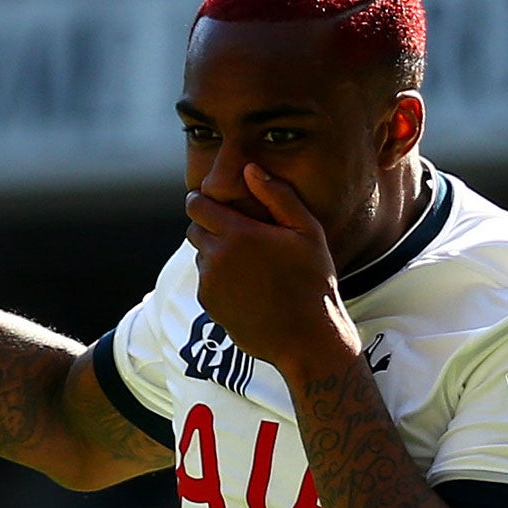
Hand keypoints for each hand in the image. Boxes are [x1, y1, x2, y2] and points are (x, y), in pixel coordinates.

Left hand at [185, 165, 358, 371]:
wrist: (306, 337)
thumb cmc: (313, 281)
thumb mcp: (307, 232)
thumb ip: (278, 196)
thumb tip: (251, 169)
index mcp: (238, 234)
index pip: (197, 205)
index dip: (201, 199)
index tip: (209, 200)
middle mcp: (216, 258)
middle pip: (194, 229)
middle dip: (209, 226)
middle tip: (235, 232)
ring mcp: (210, 284)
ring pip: (201, 257)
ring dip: (215, 254)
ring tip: (248, 264)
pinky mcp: (209, 306)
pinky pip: (206, 283)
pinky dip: (219, 280)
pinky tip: (247, 287)